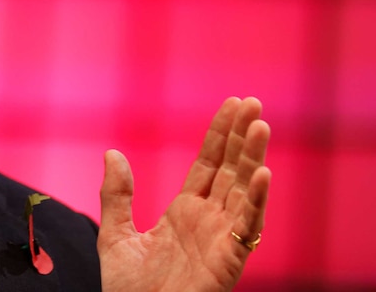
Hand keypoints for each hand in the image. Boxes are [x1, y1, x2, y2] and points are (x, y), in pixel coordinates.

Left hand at [97, 97, 270, 291]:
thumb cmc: (129, 291)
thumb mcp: (115, 235)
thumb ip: (116, 195)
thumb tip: (112, 153)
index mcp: (185, 212)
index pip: (208, 164)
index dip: (220, 135)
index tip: (232, 104)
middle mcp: (208, 221)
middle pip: (230, 170)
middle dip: (242, 137)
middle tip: (252, 102)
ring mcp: (220, 239)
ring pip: (244, 192)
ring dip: (254, 159)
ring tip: (260, 125)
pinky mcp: (228, 261)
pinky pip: (247, 228)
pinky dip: (257, 201)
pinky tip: (264, 174)